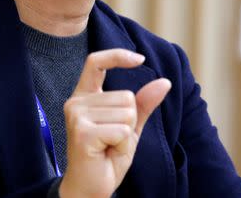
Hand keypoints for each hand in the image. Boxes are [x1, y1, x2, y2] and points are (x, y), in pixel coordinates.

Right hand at [58, 49, 171, 197]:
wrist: (91, 189)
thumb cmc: (106, 157)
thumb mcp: (129, 128)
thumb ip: (143, 105)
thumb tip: (165, 82)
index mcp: (84, 96)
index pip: (96, 62)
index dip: (117, 56)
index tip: (140, 59)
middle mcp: (76, 102)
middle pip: (125, 96)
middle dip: (129, 122)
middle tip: (112, 140)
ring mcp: (76, 116)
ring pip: (126, 113)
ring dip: (125, 135)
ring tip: (108, 147)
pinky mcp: (82, 132)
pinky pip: (122, 130)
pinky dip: (122, 145)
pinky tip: (106, 153)